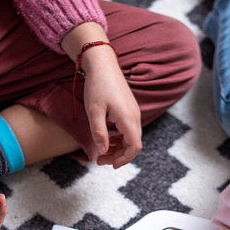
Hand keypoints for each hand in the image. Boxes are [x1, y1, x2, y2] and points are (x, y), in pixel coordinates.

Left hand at [61, 22, 141, 167]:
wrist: (102, 64)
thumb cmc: (97, 86)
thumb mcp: (94, 111)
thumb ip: (99, 133)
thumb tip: (102, 151)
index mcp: (128, 118)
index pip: (134, 146)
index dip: (124, 158)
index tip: (111, 165)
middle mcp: (135, 116)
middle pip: (133, 144)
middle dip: (118, 155)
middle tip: (100, 160)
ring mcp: (133, 112)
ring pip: (130, 137)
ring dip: (117, 147)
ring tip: (101, 151)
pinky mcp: (128, 109)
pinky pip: (127, 129)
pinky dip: (118, 137)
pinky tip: (105, 138)